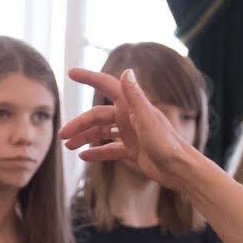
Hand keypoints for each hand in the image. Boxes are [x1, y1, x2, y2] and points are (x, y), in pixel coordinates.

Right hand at [63, 67, 219, 193]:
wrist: (181, 171)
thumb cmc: (168, 145)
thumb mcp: (148, 120)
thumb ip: (136, 97)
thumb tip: (126, 71)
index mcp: (133, 106)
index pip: (107, 86)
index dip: (90, 78)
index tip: (71, 73)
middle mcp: (130, 117)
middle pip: (98, 116)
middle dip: (79, 124)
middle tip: (62, 136)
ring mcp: (131, 134)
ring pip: (101, 132)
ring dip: (85, 137)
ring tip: (68, 146)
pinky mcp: (133, 150)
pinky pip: (110, 149)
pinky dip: (97, 152)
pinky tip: (84, 156)